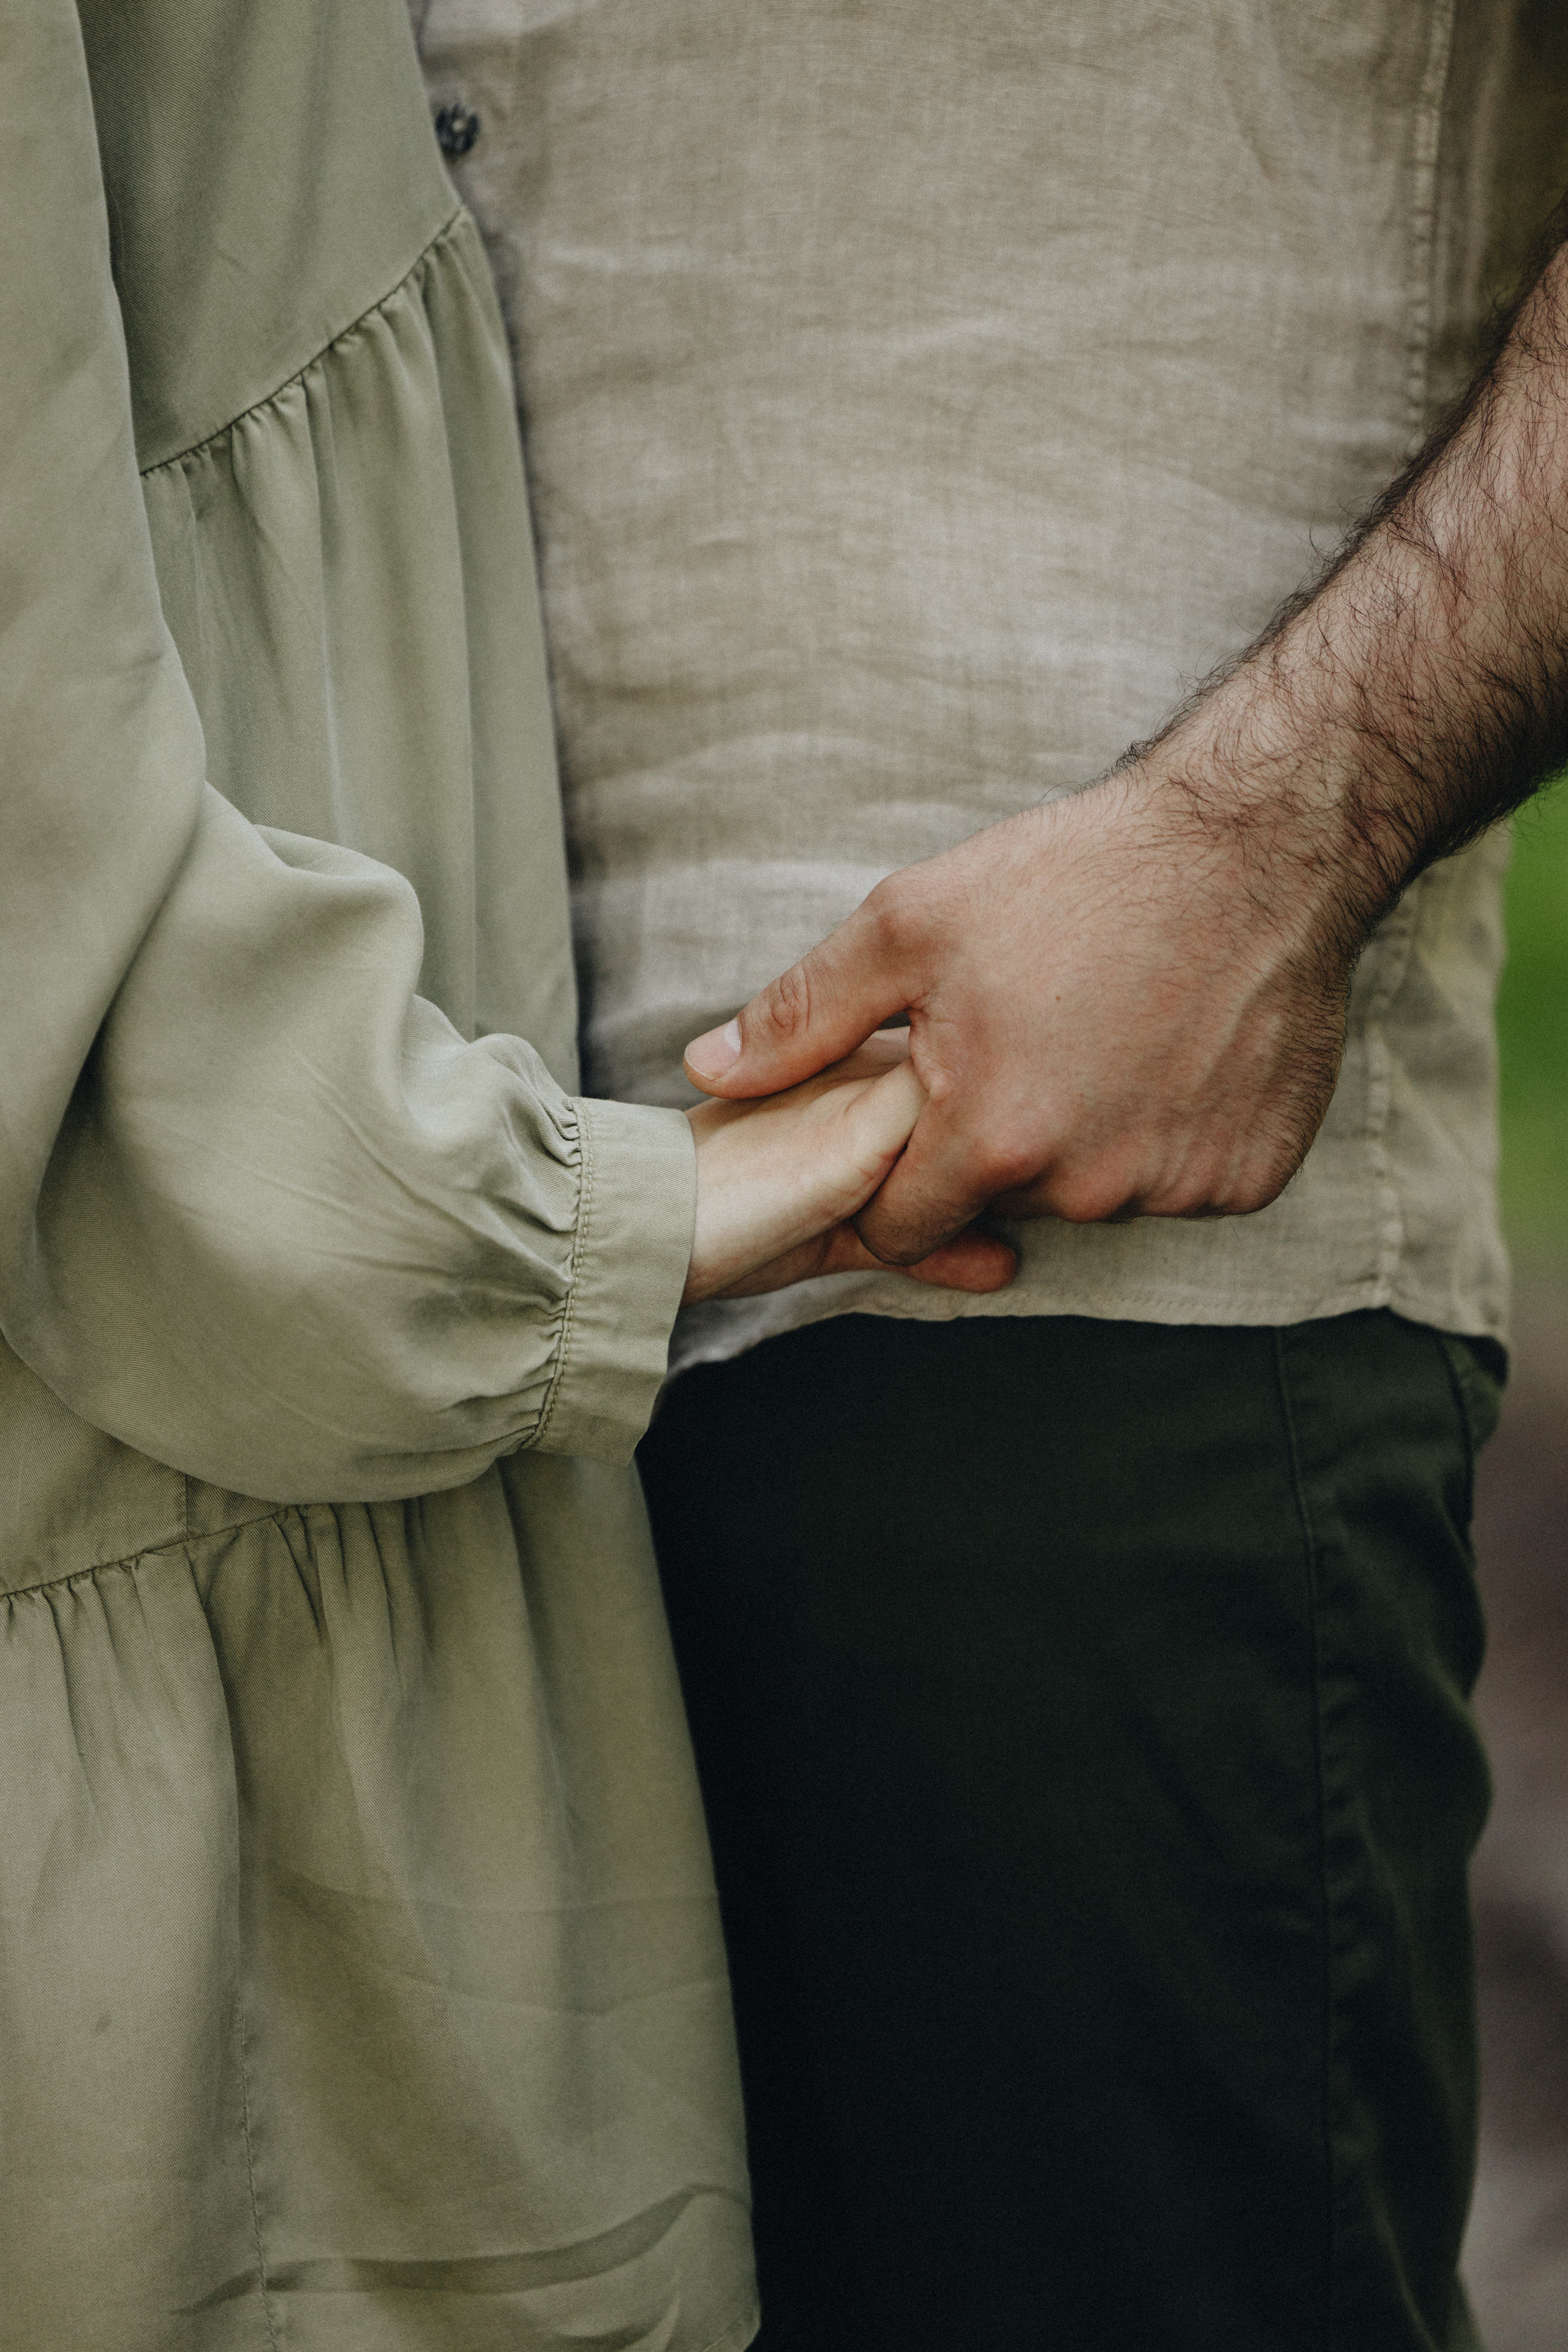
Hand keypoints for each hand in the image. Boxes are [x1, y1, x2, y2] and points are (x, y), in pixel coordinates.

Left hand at [682, 765, 1356, 1265]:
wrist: (1255, 845)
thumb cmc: (1074, 877)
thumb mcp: (911, 923)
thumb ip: (804, 1013)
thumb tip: (709, 1068)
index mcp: (994, 1141)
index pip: (903, 1227)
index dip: (892, 1176)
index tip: (915, 1117)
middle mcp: (1088, 1187)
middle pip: (1002, 1208)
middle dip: (993, 1148)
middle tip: (1017, 1047)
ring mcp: (1177, 1187)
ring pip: (1093, 1196)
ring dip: (1081, 1140)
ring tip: (1096, 1037)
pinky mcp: (1248, 1176)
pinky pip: (1178, 1181)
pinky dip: (1165, 1135)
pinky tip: (1167, 1053)